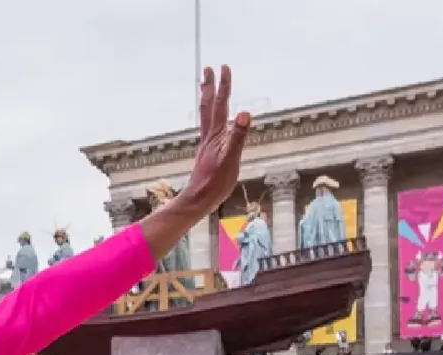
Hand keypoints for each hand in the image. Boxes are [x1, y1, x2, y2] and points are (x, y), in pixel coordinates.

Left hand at [174, 68, 252, 217]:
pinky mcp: (208, 153)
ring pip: (206, 116)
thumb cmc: (215, 183)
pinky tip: (213, 122)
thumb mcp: (231, 159)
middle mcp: (210, 136)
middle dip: (210, 86)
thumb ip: (238, 136)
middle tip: (208, 69)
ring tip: (206, 88)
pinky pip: (209, 129)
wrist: (198, 200)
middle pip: (209, 106)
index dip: (223, 85)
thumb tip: (244, 113)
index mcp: (216, 135)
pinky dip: (210, 118)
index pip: (220, 104)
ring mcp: (208, 144)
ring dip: (208, 100)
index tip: (223, 67)